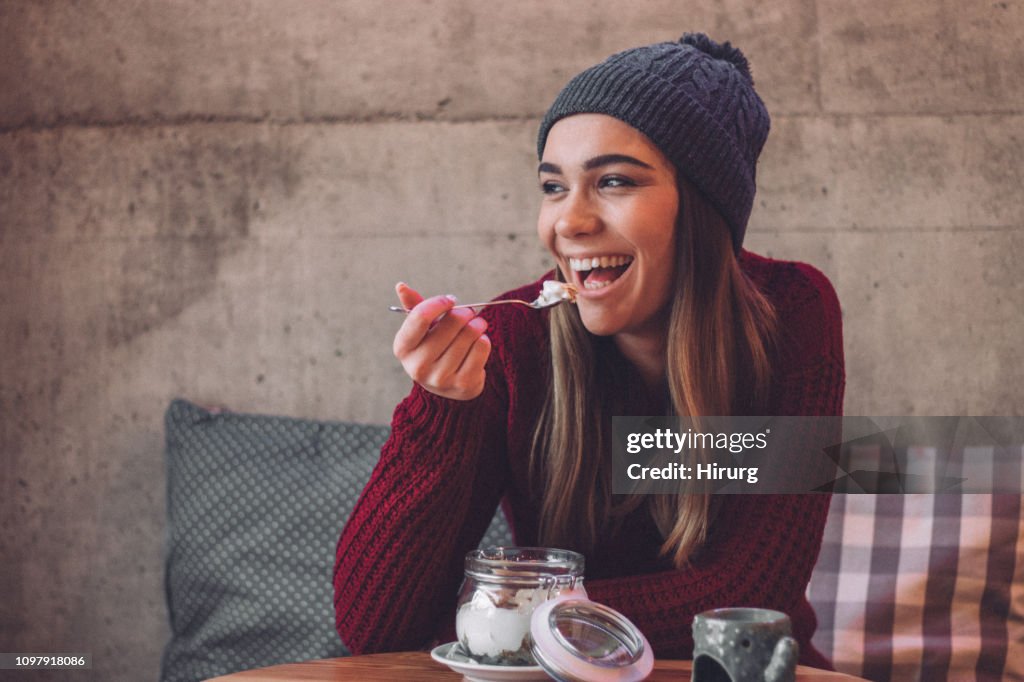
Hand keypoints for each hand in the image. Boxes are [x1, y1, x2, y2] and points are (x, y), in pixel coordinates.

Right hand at [392, 282, 490, 399]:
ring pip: (470, 334)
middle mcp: (417, 366)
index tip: (451, 300)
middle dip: (464, 312)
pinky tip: (478, 342)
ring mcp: (440, 377)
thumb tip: (401, 286)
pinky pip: (482, 347)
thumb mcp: (421, 330)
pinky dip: (484, 339)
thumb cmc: (433, 348)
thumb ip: (414, 308)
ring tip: (476, 325)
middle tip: (468, 313)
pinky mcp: (463, 384)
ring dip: (477, 324)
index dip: (439, 303)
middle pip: (452, 322)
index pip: (421, 316)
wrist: (447, 385)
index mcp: (402, 348)